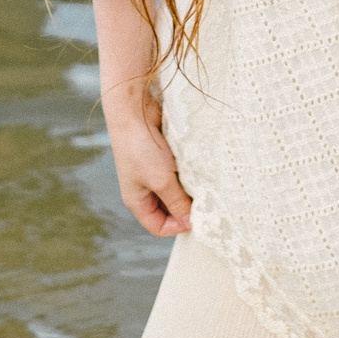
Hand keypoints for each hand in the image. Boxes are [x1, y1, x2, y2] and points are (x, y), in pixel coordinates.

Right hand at [104, 85, 192, 237]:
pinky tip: (198, 169)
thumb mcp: (161, 182)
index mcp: (137, 201)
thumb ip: (177, 203)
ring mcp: (154, 172)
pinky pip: (180, 173)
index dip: (177, 227)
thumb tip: (191, 221)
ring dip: (189, 189)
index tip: (196, 218)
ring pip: (177, 191)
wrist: (134, 110)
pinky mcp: (164, 157)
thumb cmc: (141, 149)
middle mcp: (145, 189)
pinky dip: (190, 174)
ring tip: (201, 184)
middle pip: (169, 210)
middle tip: (204, 202)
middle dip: (185, 208)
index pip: (158, 227)